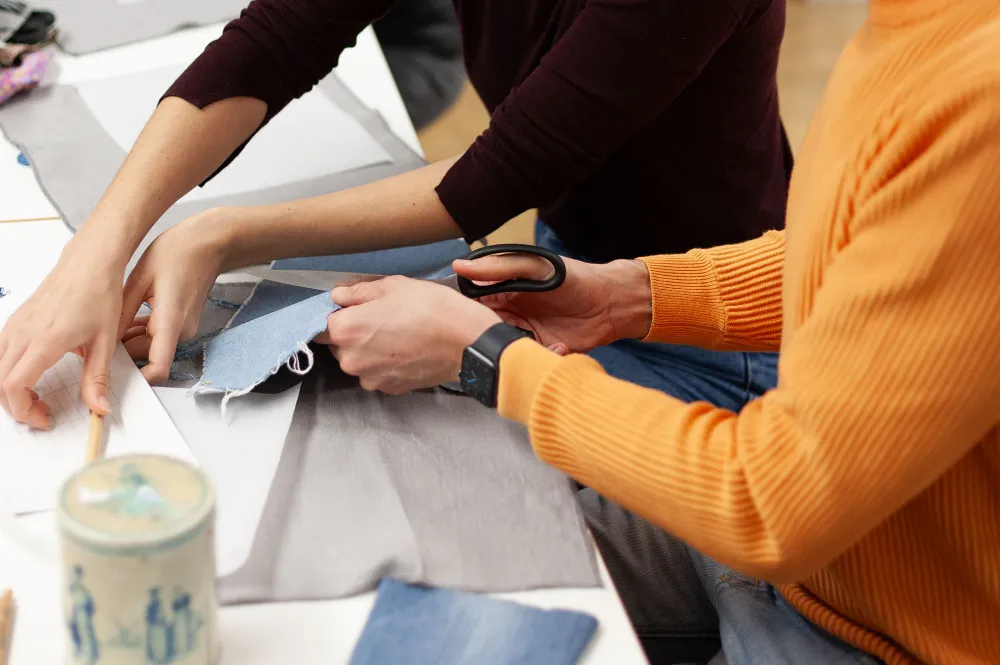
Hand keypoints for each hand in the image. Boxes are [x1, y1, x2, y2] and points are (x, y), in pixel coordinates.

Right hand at [0, 235, 125, 428]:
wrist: (90, 263)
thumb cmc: (99, 295)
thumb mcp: (106, 342)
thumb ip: (97, 379)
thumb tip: (100, 409)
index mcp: (45, 341)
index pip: (14, 386)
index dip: (25, 411)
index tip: (45, 419)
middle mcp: (23, 334)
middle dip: (17, 406)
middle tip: (43, 413)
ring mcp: (15, 326)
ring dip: (9, 390)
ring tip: (37, 398)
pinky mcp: (15, 321)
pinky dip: (6, 372)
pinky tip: (30, 376)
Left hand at [120, 211, 227, 382]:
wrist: (209, 243)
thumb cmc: (179, 252)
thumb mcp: (140, 277)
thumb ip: (122, 313)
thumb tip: (106, 339)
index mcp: (171, 321)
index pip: (158, 368)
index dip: (136, 378)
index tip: (112, 373)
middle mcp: (181, 331)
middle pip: (146, 357)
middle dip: (123, 353)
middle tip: (98, 336)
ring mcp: (184, 329)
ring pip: (149, 348)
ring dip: (130, 341)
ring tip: (113, 318)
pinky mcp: (182, 325)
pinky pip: (156, 338)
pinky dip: (140, 332)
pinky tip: (129, 315)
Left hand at [322, 277, 501, 393]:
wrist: (466, 342)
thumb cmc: (430, 308)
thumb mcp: (394, 286)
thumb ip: (358, 292)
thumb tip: (339, 296)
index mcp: (345, 329)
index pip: (324, 323)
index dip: (341, 314)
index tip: (358, 309)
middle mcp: (350, 359)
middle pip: (340, 345)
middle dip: (355, 333)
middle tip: (384, 319)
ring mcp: (369, 378)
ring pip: (360, 361)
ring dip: (370, 350)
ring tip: (399, 336)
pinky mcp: (389, 389)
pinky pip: (378, 374)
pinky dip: (386, 364)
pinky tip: (407, 351)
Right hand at [453, 254, 651, 353]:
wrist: (611, 304)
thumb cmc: (574, 278)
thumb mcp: (534, 267)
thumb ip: (499, 268)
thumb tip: (460, 265)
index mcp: (503, 290)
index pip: (472, 303)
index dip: (465, 312)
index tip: (463, 320)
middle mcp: (509, 313)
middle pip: (483, 329)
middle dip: (488, 337)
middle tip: (500, 337)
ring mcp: (523, 334)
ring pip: (503, 348)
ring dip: (513, 350)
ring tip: (532, 342)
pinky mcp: (539, 351)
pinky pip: (526, 360)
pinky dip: (537, 358)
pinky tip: (556, 348)